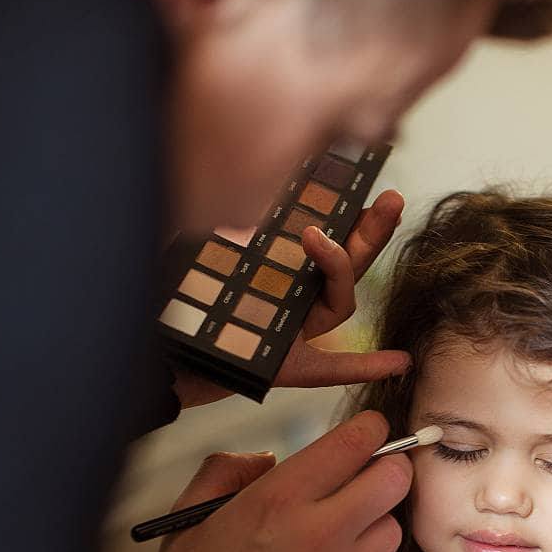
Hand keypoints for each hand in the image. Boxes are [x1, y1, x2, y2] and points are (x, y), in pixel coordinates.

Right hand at [144, 411, 411, 551]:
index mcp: (280, 498)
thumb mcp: (189, 516)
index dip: (372, 430)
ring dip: (373, 526)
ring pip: (392, 530)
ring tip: (341, 538)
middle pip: (395, 479)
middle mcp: (321, 531)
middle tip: (374, 476)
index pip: (354, 443)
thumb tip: (268, 459)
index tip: (372, 431)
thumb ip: (227, 471)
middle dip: (390, 469)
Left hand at [172, 189, 409, 408]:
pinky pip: (330, 368)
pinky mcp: (286, 367)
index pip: (323, 236)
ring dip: (339, 269)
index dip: (346, 212)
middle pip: (347, 262)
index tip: (366, 183)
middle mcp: (294, 297)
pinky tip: (397, 362)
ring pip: (338, 303)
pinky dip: (365, 366)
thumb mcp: (199, 250)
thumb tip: (241, 186)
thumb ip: (226, 225)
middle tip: (391, 199)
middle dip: (370, 230)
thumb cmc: (173, 300)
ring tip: (324, 240)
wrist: (154, 354)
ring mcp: (295, 332)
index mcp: (278, 269)